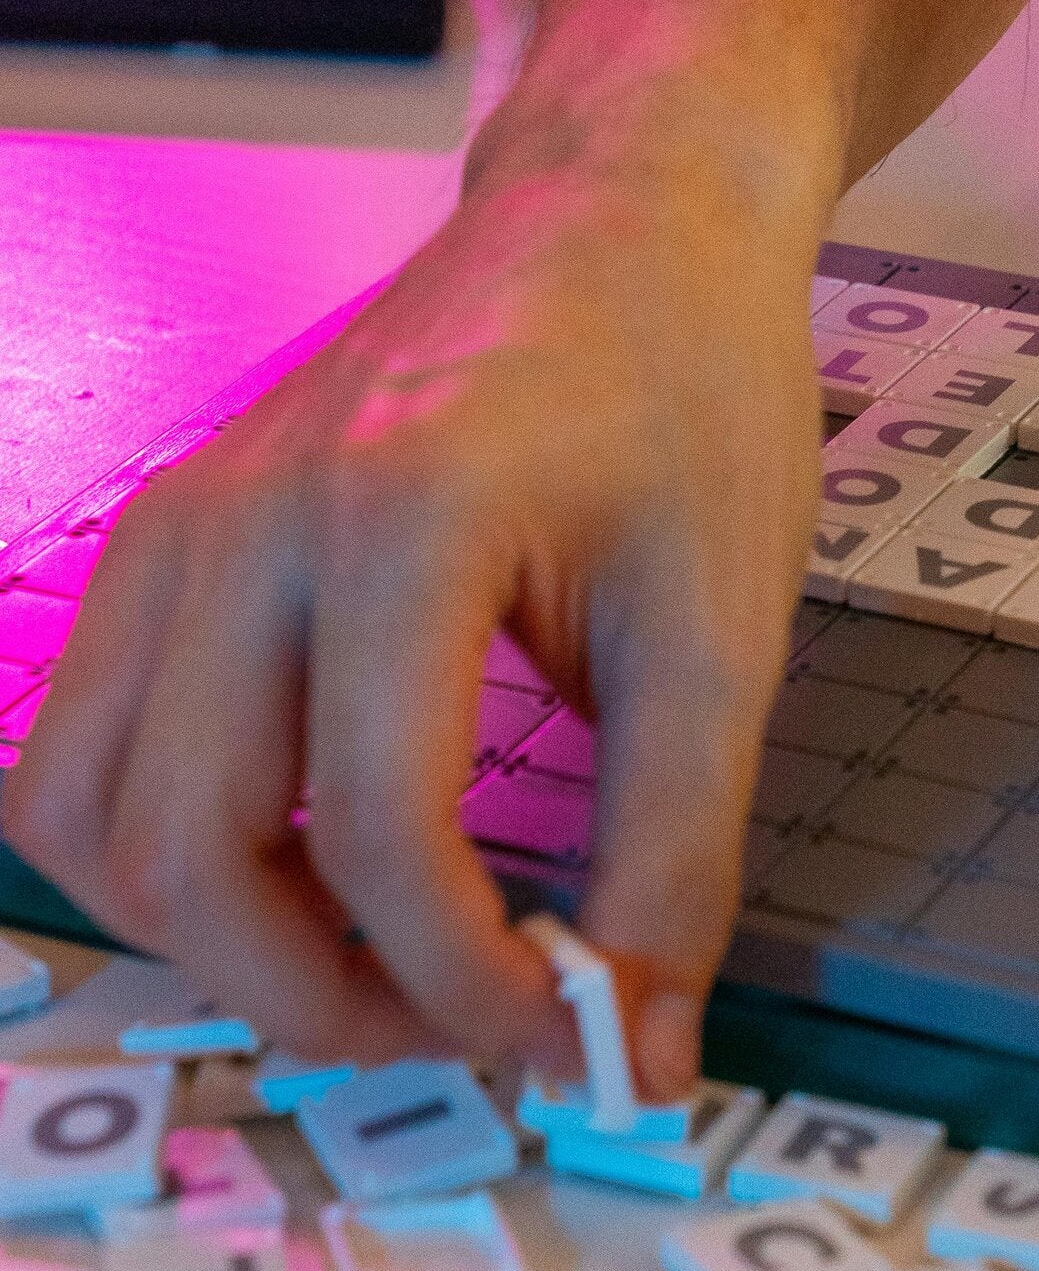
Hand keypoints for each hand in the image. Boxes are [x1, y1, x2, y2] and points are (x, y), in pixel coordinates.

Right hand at [3, 114, 829, 1090]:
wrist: (619, 212)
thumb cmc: (688, 389)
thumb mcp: (725, 628)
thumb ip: (676, 853)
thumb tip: (635, 1057)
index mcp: (402, 517)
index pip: (376, 829)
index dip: (466, 985)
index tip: (565, 1036)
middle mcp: (248, 520)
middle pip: (185, 846)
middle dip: (314, 995)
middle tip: (456, 1026)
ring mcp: (180, 522)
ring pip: (85, 813)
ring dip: (208, 939)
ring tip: (366, 959)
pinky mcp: (165, 534)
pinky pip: (81, 740)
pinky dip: (156, 846)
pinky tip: (292, 861)